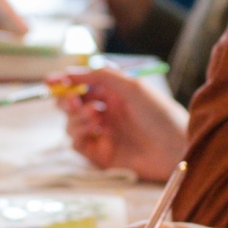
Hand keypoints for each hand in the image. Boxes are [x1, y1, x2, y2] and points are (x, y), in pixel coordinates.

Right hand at [53, 66, 186, 181]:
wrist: (176, 147)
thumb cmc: (160, 114)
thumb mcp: (132, 86)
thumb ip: (100, 76)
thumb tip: (70, 72)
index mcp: (114, 94)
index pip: (82, 86)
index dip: (64, 83)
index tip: (51, 81)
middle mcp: (106, 113)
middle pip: (71, 107)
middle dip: (66, 101)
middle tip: (73, 101)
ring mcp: (103, 134)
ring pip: (71, 125)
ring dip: (77, 117)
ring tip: (95, 115)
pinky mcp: (102, 155)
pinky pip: (78, 144)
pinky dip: (80, 134)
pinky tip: (96, 128)